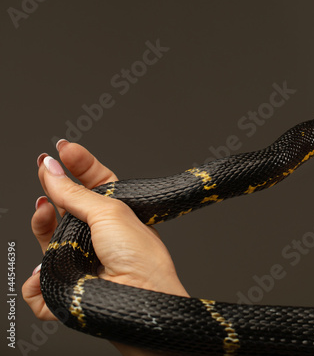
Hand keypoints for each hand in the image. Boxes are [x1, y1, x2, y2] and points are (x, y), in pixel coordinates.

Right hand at [22, 140, 187, 354]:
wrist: (142, 299)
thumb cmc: (140, 258)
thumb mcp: (110, 213)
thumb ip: (76, 193)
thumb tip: (52, 169)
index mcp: (117, 215)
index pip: (95, 184)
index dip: (80, 165)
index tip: (63, 148)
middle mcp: (99, 237)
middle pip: (66, 210)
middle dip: (54, 192)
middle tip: (45, 173)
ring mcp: (83, 263)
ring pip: (49, 242)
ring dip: (42, 226)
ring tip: (43, 214)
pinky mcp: (68, 289)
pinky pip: (41, 284)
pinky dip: (37, 281)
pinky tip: (42, 273)